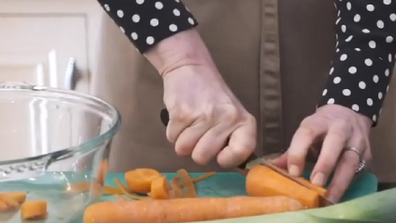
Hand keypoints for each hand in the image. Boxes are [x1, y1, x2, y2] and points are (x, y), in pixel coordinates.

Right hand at [145, 29, 256, 167]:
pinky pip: (172, 139)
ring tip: (190, 123)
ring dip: (183, 141)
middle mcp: (226, 119)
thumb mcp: (233, 115)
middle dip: (196, 149)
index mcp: (243, 121)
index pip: (242, 152)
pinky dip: (173, 132)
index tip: (220, 155)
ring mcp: (203, 116)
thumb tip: (239, 169)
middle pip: (202, 157)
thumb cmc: (213, 96)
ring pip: (184, 150)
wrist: (191, 68)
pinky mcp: (180, 113)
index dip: (227, 159)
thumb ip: (234, 139)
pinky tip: (181, 117)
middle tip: (200, 132)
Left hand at [272, 104, 371, 202]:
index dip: (298, 152)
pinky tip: (340, 194)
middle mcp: (339, 127)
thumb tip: (272, 167)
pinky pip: (359, 169)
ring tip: (330, 197)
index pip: (306, 133)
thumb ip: (292, 150)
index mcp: (318, 121)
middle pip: (334, 142)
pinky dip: (349, 182)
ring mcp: (356, 139)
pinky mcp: (367, 153)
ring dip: (340, 180)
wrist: (348, 114)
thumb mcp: (306, 132)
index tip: (293, 172)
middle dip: (325, 163)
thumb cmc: (321, 128)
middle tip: (316, 183)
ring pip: (351, 159)